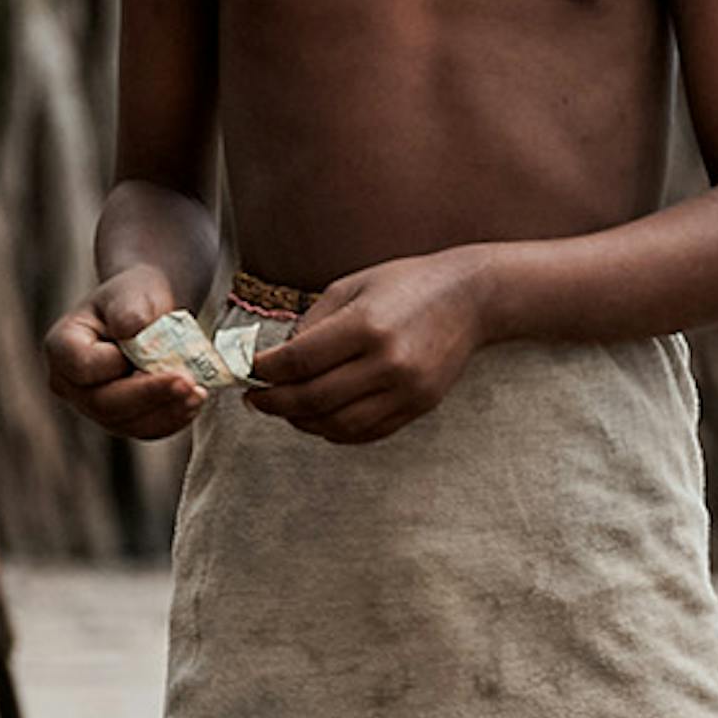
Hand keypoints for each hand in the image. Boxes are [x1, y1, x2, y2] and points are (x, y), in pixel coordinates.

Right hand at [47, 267, 208, 439]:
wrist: (150, 312)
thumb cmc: (136, 297)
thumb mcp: (132, 292)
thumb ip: (129, 310)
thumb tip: (132, 330)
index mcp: (62, 346)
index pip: (84, 367)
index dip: (117, 362)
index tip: (149, 344)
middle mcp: (70, 383)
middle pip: (104, 403)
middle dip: (150, 395)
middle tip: (189, 383)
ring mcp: (92, 406)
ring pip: (126, 423)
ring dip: (166, 412)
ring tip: (198, 393)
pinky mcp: (119, 419)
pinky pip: (143, 429)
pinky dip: (171, 419)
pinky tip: (194, 402)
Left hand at [241, 253, 492, 443]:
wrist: (470, 298)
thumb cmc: (406, 285)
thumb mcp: (351, 286)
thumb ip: (311, 324)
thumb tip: (276, 361)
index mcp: (366, 325)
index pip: (299, 361)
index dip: (264, 372)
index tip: (247, 372)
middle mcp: (388, 362)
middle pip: (313, 398)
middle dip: (273, 402)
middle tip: (254, 399)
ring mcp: (406, 389)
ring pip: (337, 425)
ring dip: (301, 422)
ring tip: (285, 410)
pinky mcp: (419, 406)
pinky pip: (367, 432)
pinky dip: (335, 432)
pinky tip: (318, 418)